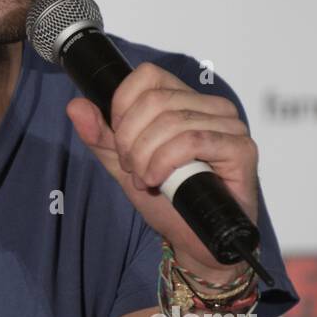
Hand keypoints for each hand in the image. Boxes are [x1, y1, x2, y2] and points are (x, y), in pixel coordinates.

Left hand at [66, 62, 259, 276]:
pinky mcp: (241, 148)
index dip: (123, 107)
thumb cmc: (167, 200)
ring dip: (146, 156)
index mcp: (184, 100)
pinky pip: (193, 141)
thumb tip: (76, 106)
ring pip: (172, 122)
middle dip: (131, 140)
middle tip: (132, 169)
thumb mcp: (123, 165)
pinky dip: (166, 162)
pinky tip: (160, 182)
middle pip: (155, 100)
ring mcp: (230, 125)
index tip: (120, 142)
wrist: (193, 240)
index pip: (147, 76)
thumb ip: (100, 136)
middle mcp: (211, 107)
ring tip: (146, 180)